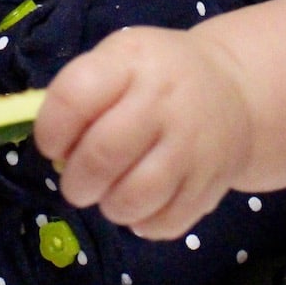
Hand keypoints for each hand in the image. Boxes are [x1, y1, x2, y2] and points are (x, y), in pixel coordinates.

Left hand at [35, 27, 253, 240]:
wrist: (234, 90)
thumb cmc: (157, 77)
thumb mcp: (120, 60)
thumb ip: (81, 95)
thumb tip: (53, 151)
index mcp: (132, 62)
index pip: (75, 96)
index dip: (50, 129)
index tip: (52, 144)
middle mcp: (166, 101)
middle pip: (102, 154)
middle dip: (76, 181)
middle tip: (78, 183)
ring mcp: (193, 146)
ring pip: (134, 197)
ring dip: (109, 206)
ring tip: (111, 193)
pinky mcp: (211, 185)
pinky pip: (163, 223)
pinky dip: (143, 223)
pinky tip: (143, 204)